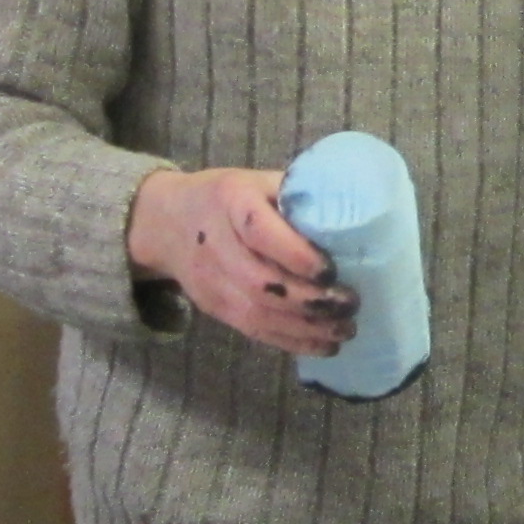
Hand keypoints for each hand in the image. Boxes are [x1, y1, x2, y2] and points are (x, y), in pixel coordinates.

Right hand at [127, 165, 359, 357]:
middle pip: (261, 284)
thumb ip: (298, 193)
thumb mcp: (257, 180)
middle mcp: (216, 245)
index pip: (259, 232)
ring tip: (347, 328)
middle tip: (351, 303)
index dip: (297, 255)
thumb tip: (356, 210)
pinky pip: (255, 331)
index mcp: (231, 201)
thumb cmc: (227, 197)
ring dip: (308, 328)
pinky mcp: (215, 309)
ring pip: (259, 314)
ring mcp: (212, 282)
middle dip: (312, 300)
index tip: (331, 270)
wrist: (167, 222)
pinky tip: (326, 344)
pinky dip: (293, 342)